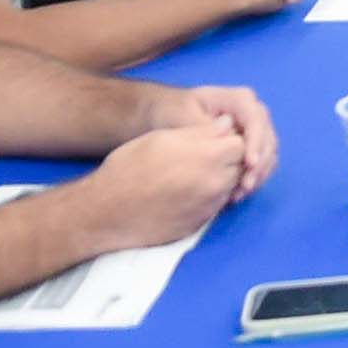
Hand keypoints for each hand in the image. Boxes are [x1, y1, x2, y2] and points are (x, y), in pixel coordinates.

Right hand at [80, 119, 243, 246]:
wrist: (107, 211)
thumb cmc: (129, 168)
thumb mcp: (162, 138)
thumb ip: (201, 131)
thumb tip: (226, 124)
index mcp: (208, 156)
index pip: (240, 142)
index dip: (227, 138)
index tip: (212, 138)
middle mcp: (215, 183)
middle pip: (239, 165)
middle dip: (227, 159)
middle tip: (201, 156)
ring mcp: (209, 206)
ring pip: (230, 186)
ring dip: (220, 178)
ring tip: (191, 173)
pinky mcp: (200, 223)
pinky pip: (216, 205)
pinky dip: (209, 197)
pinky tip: (186, 192)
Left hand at [174, 84, 280, 198]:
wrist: (169, 113)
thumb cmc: (175, 109)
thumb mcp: (184, 114)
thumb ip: (206, 127)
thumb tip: (228, 141)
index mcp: (239, 99)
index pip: (256, 119)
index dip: (256, 141)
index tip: (249, 163)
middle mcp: (252, 112)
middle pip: (268, 138)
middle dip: (260, 164)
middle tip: (245, 186)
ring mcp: (254, 130)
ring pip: (269, 153)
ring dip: (259, 175)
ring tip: (239, 194)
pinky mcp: (251, 146)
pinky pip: (262, 163)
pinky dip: (254, 178)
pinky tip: (237, 193)